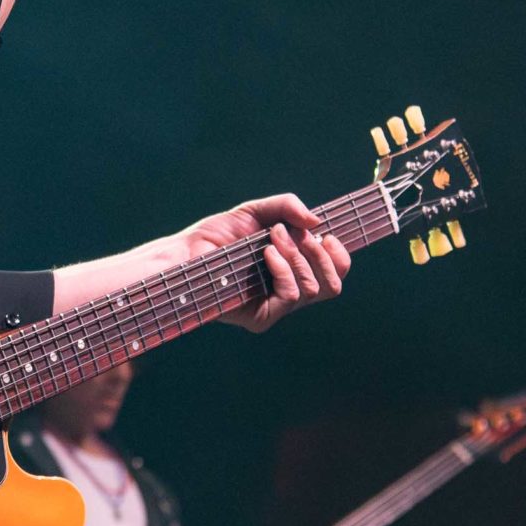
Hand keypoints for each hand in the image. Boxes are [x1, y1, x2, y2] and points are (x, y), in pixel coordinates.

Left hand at [173, 194, 350, 331]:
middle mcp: (288, 291)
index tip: (327, 234)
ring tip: (271, 239)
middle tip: (292, 233)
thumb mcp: (256, 212)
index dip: (339, 255)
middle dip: (320, 253)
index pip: (335, 272)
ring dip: (297, 256)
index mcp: (294, 270)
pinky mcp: (262, 318)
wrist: (186, 253)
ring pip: (314, 288)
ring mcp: (276, 306)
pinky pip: (292, 295)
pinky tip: (267, 254)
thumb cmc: (217, 235)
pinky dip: (284, 269)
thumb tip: (317, 223)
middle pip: (333, 284)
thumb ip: (287, 208)